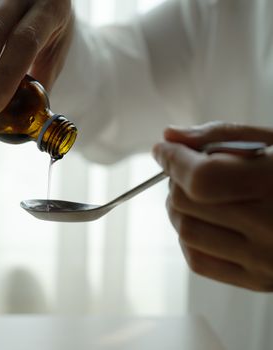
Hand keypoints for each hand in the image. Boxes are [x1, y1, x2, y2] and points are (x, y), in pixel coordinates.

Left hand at [152, 121, 272, 291]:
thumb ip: (220, 135)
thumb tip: (170, 136)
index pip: (202, 179)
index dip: (174, 161)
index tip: (163, 149)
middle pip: (186, 203)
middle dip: (175, 180)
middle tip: (187, 170)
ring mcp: (265, 260)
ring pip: (186, 232)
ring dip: (178, 208)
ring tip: (198, 195)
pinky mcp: (259, 282)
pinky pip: (198, 260)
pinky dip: (189, 237)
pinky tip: (206, 221)